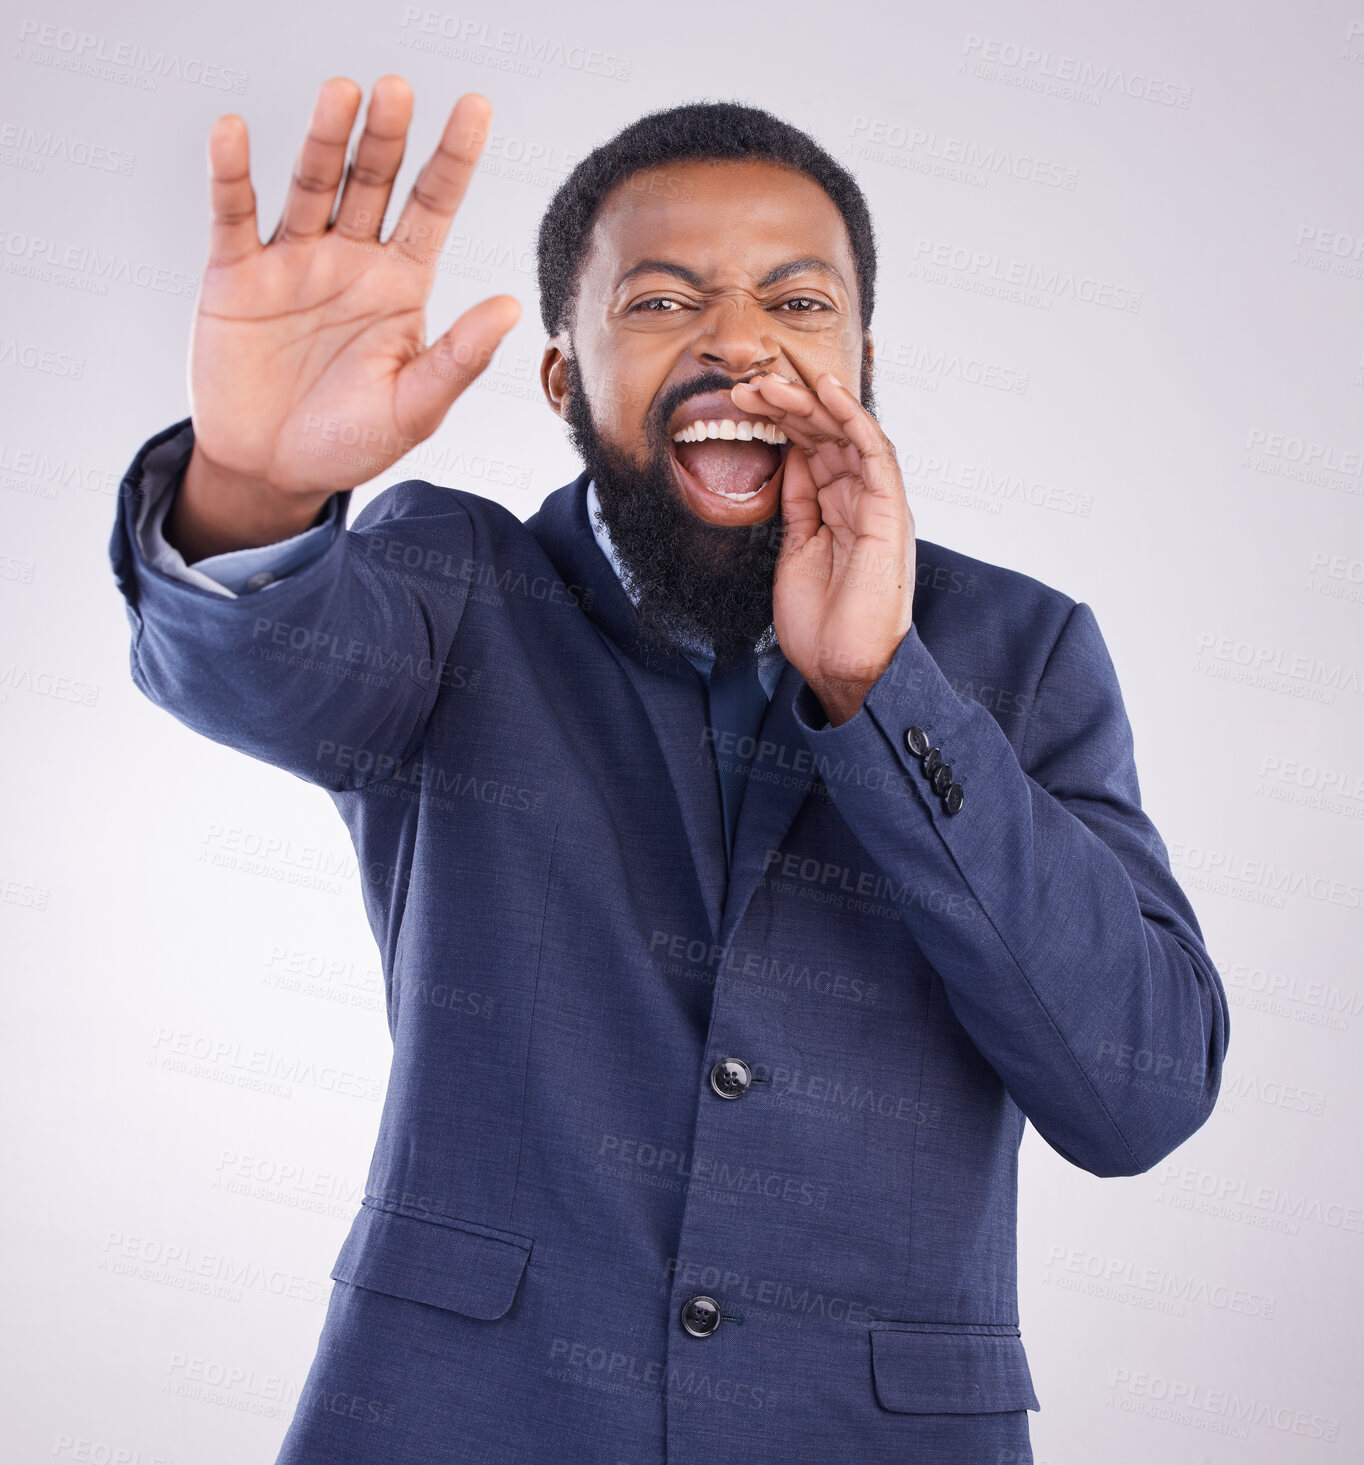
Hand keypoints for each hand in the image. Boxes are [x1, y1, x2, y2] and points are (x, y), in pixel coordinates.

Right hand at [169, 76, 519, 559]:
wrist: (273, 472)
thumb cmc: (350, 442)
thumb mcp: (413, 408)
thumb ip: (458, 359)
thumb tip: (509, 308)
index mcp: (401, 285)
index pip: (434, 206)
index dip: (454, 157)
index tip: (477, 106)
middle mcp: (351, 259)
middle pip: (374, 182)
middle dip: (387, 137)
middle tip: (398, 90)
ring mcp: (293, 261)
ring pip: (312, 185)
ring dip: (326, 140)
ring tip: (342, 94)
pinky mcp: (236, 276)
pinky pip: (234, 215)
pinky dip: (231, 173)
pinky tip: (235, 132)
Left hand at [731, 371, 914, 725]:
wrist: (844, 667)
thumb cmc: (821, 624)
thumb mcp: (796, 552)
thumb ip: (798, 506)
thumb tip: (789, 461)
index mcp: (840, 511)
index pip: (813, 450)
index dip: (781, 422)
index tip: (743, 403)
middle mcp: (862, 500)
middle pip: (827, 436)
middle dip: (787, 406)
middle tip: (745, 387)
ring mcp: (878, 503)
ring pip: (846, 435)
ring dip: (809, 404)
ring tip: (770, 384)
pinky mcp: (890, 511)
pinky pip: (874, 452)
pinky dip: (852, 418)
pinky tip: (826, 391)